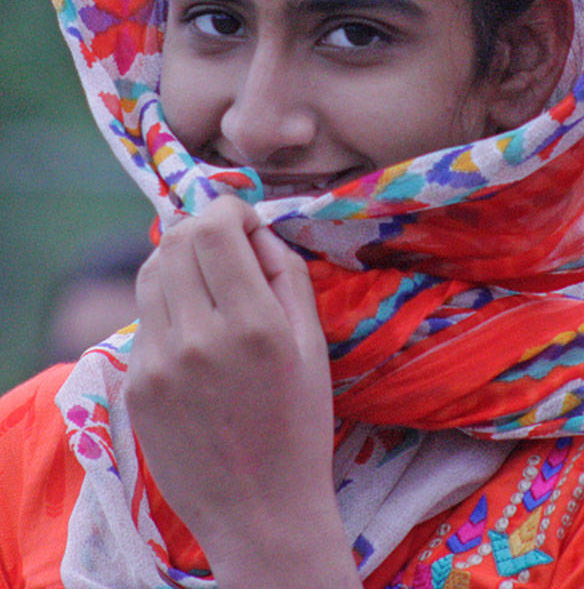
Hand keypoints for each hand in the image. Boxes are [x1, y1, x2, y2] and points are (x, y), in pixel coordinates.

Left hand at [125, 195, 359, 588]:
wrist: (260, 508)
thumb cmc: (301, 424)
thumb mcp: (314, 345)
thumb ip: (287, 277)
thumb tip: (257, 231)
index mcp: (254, 324)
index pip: (214, 227)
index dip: (230, 209)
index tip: (248, 224)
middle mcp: (199, 337)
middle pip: (176, 240)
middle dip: (204, 228)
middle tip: (229, 247)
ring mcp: (159, 362)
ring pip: (151, 273)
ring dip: (179, 260)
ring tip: (208, 281)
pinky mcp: (136, 384)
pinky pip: (145, 318)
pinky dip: (168, 304)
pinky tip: (195, 328)